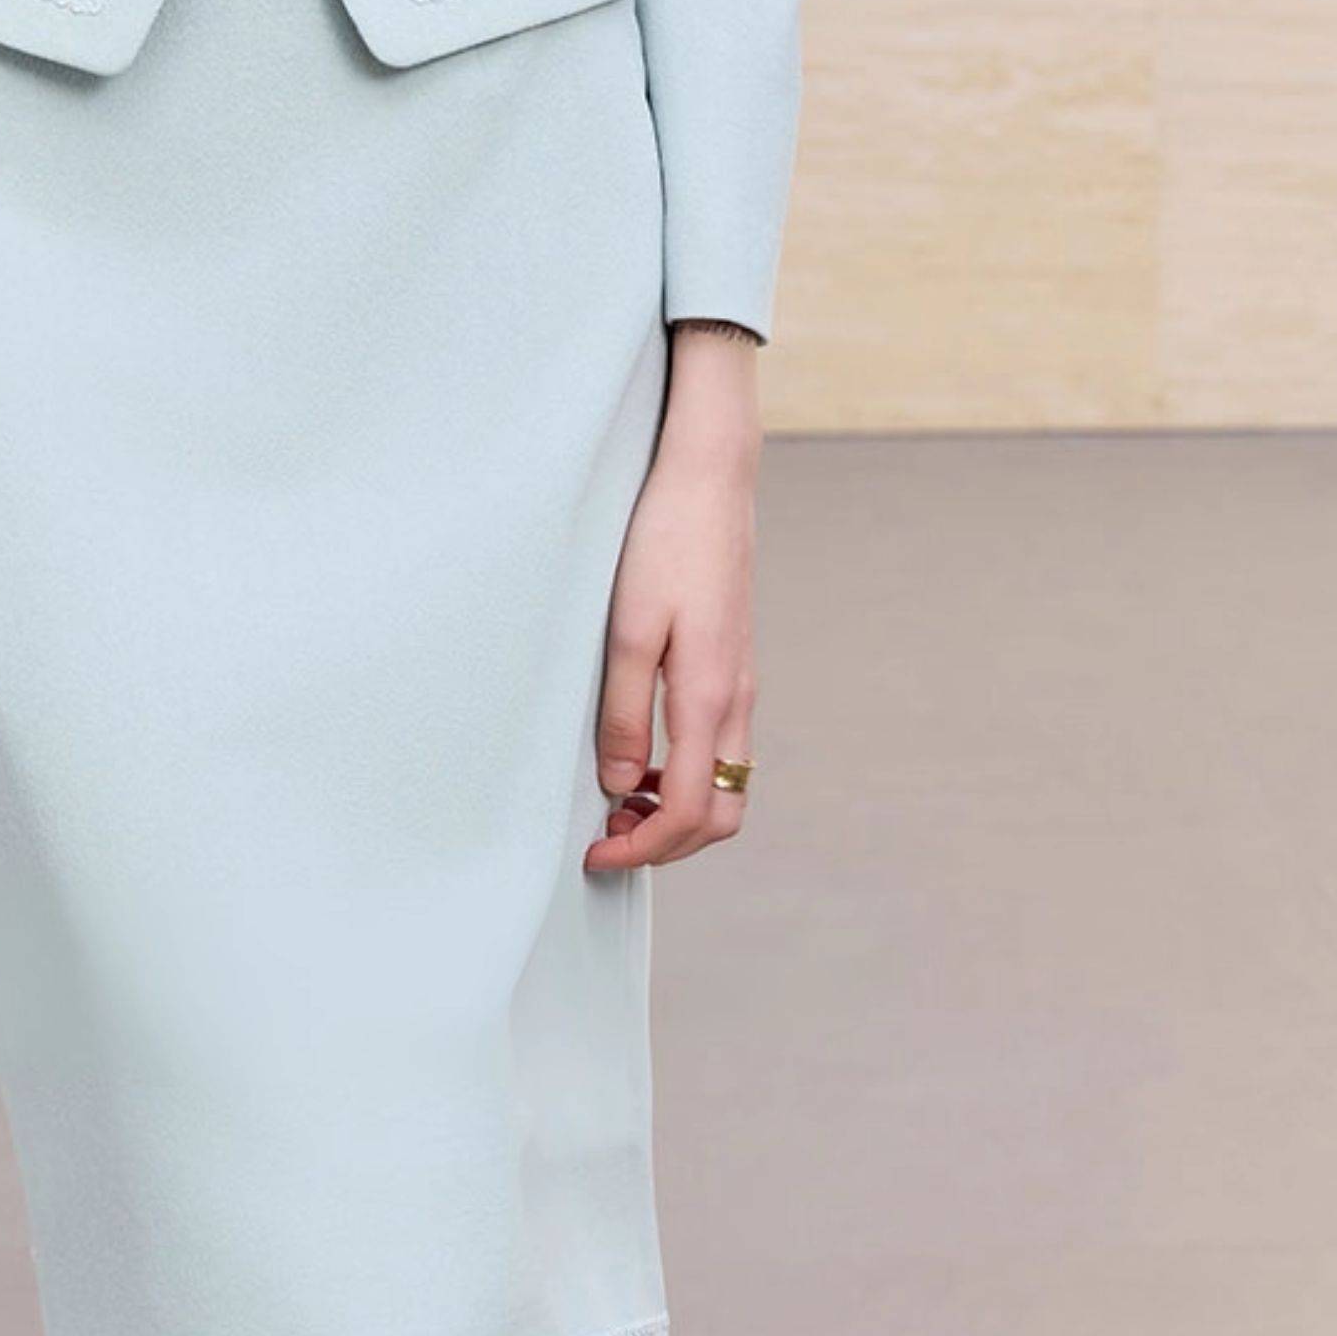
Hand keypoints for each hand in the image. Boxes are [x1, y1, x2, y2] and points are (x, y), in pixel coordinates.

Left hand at [585, 348, 758, 873]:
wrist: (710, 480)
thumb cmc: (663, 544)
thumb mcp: (628, 628)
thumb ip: (622, 712)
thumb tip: (617, 785)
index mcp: (709, 696)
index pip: (690, 811)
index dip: (644, 849)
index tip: (596, 855)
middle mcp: (736, 700)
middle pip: (721, 814)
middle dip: (668, 843)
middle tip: (607, 838)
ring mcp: (741, 684)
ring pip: (727, 785)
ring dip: (678, 811)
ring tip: (619, 803)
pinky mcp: (735, 666)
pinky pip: (721, 748)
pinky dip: (688, 775)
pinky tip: (642, 757)